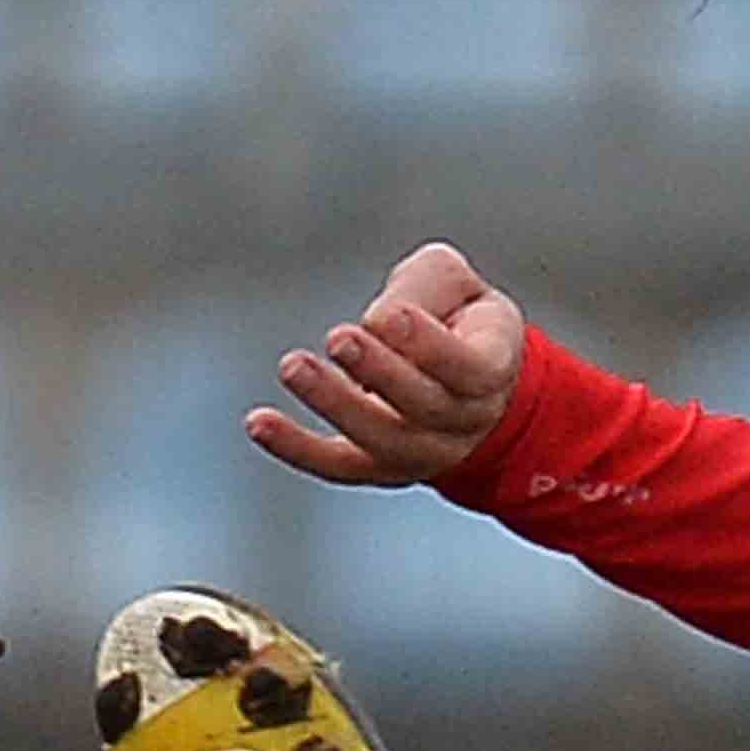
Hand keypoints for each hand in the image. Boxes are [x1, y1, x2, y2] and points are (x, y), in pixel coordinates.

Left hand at [249, 240, 528, 486]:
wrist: (466, 383)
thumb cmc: (457, 319)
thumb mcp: (457, 284)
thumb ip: (426, 288)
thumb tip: (378, 323)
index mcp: (491, 371)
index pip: (471, 370)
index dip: (433, 347)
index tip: (390, 315)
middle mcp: (463, 422)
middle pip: (424, 407)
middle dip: (380, 372)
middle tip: (339, 338)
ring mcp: (422, 452)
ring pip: (382, 440)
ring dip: (336, 405)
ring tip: (294, 366)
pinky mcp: (377, 466)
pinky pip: (338, 465)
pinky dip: (297, 447)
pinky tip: (258, 423)